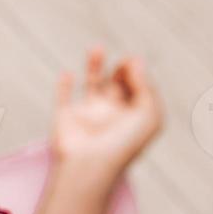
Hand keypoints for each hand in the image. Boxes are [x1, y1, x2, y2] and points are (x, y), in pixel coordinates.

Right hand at [51, 47, 162, 178]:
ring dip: (94, 65)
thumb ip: (147, 86)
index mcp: (132, 116)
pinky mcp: (65, 117)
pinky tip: (67, 75)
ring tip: (97, 48)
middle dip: (122, 70)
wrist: (91, 165)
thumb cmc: (123, 145)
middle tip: (123, 65)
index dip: (137, 72)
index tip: (132, 64)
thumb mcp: (150, 115)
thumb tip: (135, 62)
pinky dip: (63, 85)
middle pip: (118, 83)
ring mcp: (87, 115)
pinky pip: (63, 97)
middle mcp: (111, 114)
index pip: (138, 87)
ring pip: (92, 84)